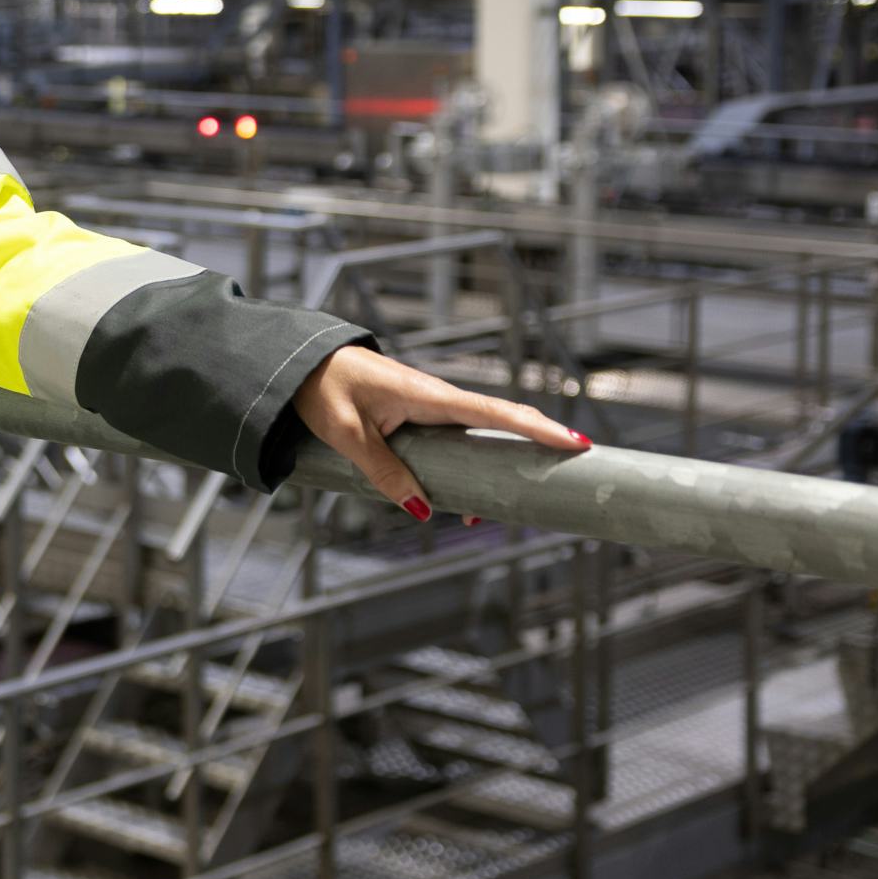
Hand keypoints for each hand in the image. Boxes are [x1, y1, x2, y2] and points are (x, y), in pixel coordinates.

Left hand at [290, 345, 590, 521]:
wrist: (300, 362)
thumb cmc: (322, 389)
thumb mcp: (347, 434)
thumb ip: (384, 471)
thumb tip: (424, 510)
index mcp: (428, 395)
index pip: (494, 412)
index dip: (537, 428)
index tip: (577, 444)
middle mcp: (438, 398)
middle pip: (501, 424)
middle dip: (535, 448)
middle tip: (569, 477)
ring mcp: (432, 407)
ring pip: (481, 436)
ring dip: (501, 467)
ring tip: (501, 515)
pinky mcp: (420, 416)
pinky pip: (458, 441)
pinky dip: (473, 467)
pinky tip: (468, 505)